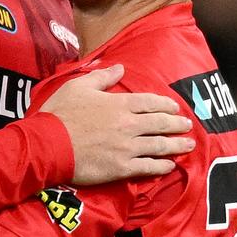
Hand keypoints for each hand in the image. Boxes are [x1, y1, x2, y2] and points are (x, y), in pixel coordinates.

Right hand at [40, 64, 194, 184]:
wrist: (48, 145)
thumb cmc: (60, 113)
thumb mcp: (78, 86)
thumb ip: (101, 77)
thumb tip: (120, 68)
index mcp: (119, 104)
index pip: (150, 102)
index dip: (166, 104)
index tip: (175, 107)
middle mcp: (129, 125)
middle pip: (161, 124)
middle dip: (177, 124)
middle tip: (188, 126)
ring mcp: (127, 148)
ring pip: (159, 146)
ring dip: (177, 145)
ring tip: (189, 145)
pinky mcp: (121, 168)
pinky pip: (148, 168)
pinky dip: (162, 166)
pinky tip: (170, 165)